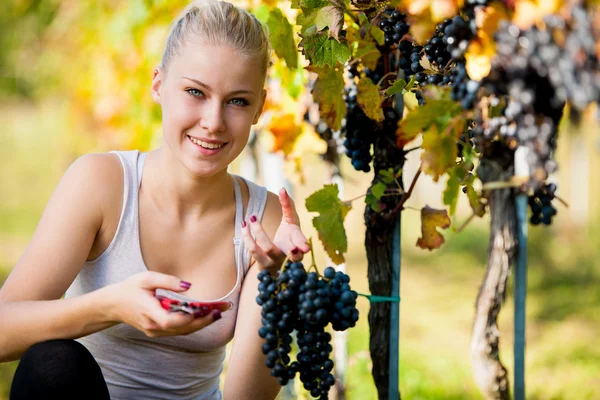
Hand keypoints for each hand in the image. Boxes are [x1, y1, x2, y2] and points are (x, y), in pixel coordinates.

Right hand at [104, 271, 226, 336]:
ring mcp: (155, 331)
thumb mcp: (146, 278)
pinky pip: (178, 331)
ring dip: (200, 323)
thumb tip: (188, 286)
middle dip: (203, 321)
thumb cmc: (129, 289)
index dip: (188, 318)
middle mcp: (154, 326)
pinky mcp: (158, 331)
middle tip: (220, 311)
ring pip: (182, 332)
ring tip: (217, 312)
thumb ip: (168, 281)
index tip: (204, 310)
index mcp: (150, 313)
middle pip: (182, 329)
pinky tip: (203, 316)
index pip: (171, 321)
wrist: (112, 305)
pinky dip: (192, 324)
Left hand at [241, 188, 309, 274]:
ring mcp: (275, 260)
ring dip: (259, 232)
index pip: (301, 243)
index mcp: (298, 243)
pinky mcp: (262, 263)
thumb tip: (282, 189)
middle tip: (290, 246)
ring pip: (268, 248)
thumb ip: (288, 206)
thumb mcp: (290, 221)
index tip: (305, 248)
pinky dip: (248, 237)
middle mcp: (288, 254)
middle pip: (290, 253)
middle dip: (289, 249)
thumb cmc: (287, 237)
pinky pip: (254, 250)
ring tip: (251, 217)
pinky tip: (244, 225)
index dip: (303, 244)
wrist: (277, 262)